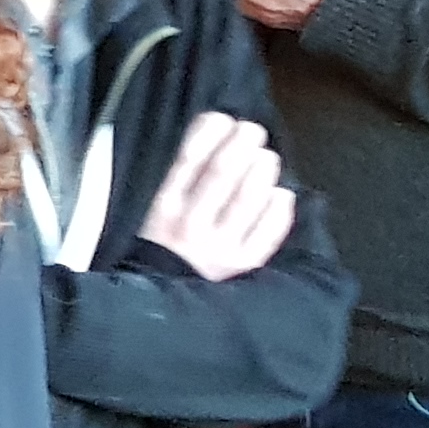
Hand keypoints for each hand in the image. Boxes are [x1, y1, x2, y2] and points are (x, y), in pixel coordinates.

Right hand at [135, 109, 297, 280]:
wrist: (156, 309)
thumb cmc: (156, 253)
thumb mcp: (148, 218)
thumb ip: (172, 187)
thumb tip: (206, 147)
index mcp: (163, 209)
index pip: (188, 160)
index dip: (209, 133)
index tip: (222, 118)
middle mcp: (191, 225)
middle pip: (222, 173)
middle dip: (241, 144)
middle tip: (253, 131)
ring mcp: (219, 246)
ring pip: (247, 198)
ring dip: (261, 170)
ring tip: (266, 157)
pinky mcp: (242, 266)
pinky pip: (267, 233)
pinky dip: (278, 209)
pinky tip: (281, 195)